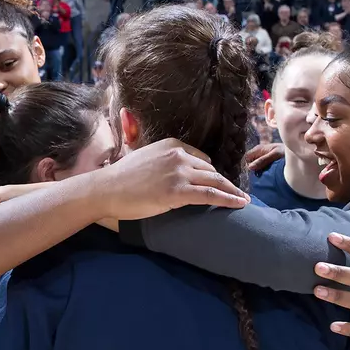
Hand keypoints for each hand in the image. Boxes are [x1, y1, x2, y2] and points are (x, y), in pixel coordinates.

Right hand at [95, 138, 248, 220]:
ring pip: (215, 181)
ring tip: (243, 199)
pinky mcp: (178, 191)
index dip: (211, 173)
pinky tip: (240, 204)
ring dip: (232, 191)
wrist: (106, 189)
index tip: (219, 182)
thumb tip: (159, 155)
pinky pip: (211, 195)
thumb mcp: (141, 155)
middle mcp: (179, 155)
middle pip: (210, 170)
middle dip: (223, 182)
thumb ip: (157, 155)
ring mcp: (179, 173)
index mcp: (171, 145)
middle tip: (236, 193)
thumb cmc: (120, 177)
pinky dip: (228, 199)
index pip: (201, 159)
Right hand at [244, 142, 284, 173]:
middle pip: (250, 162)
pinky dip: (262, 171)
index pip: (246, 157)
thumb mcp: (275, 155)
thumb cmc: (286, 151)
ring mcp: (263, 156)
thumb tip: (249, 167)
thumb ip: (262, 160)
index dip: (247, 165)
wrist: (297, 150)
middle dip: (252, 169)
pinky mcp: (267, 160)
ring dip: (258, 171)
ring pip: (255, 165)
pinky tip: (266, 175)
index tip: (251, 174)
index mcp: (259, 149)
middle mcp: (259, 152)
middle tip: (258, 176)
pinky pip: (261, 166)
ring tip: (263, 177)